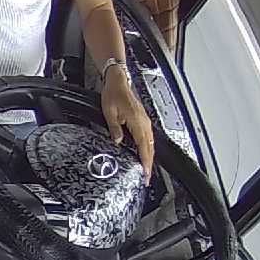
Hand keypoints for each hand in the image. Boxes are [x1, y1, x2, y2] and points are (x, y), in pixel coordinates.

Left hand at [101, 67, 154, 183]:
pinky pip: (148, 138)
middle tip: (146, 178)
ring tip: (146, 170)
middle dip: (149, 164)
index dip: (145, 162)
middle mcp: (144, 123)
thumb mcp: (109, 112)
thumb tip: (117, 141)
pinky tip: (144, 154)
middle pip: (150, 148)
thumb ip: (114, 128)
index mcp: (137, 122)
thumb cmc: (113, 93)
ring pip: (150, 144)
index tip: (145, 174)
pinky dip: (147, 148)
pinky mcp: (143, 120)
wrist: (118, 81)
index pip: (144, 147)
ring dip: (149, 157)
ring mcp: (145, 121)